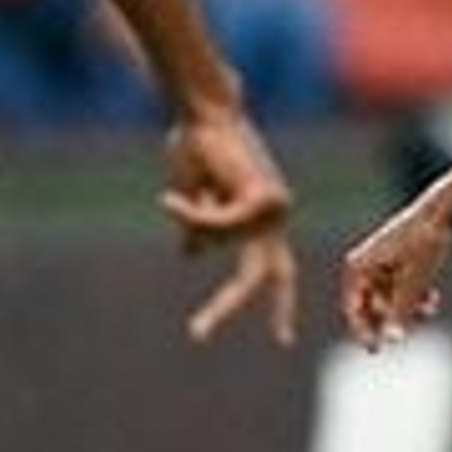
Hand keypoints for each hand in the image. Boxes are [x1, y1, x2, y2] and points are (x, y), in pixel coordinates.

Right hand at [163, 104, 296, 343]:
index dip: (279, 304)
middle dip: (228, 304)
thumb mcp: (193, 197)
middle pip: (262, 276)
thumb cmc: (198, 147)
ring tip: (174, 195)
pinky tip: (169, 200)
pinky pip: (216, 225)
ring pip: (220, 242)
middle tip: (196, 335)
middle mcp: (277, 217)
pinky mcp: (261, 198)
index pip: (278, 272)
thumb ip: (199, 228)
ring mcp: (274, 208)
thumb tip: (191, 257)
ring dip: (191, 221)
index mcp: (266, 221)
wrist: (205, 113)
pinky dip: (189, 214)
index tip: (282, 339)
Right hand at [339, 200, 451, 348]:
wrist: (442, 212)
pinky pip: (399, 290)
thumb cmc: (424, 244)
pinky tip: (432, 297)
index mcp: (357, 268)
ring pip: (390, 300)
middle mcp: (363, 266)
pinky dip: (414, 296)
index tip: (375, 350)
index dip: (362, 332)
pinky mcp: (395, 263)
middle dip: (397, 315)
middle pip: (374, 307)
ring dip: (409, 307)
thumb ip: (401, 312)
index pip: (353, 309)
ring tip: (430, 306)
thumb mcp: (413, 282)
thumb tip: (392, 341)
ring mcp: (378, 265)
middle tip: (421, 318)